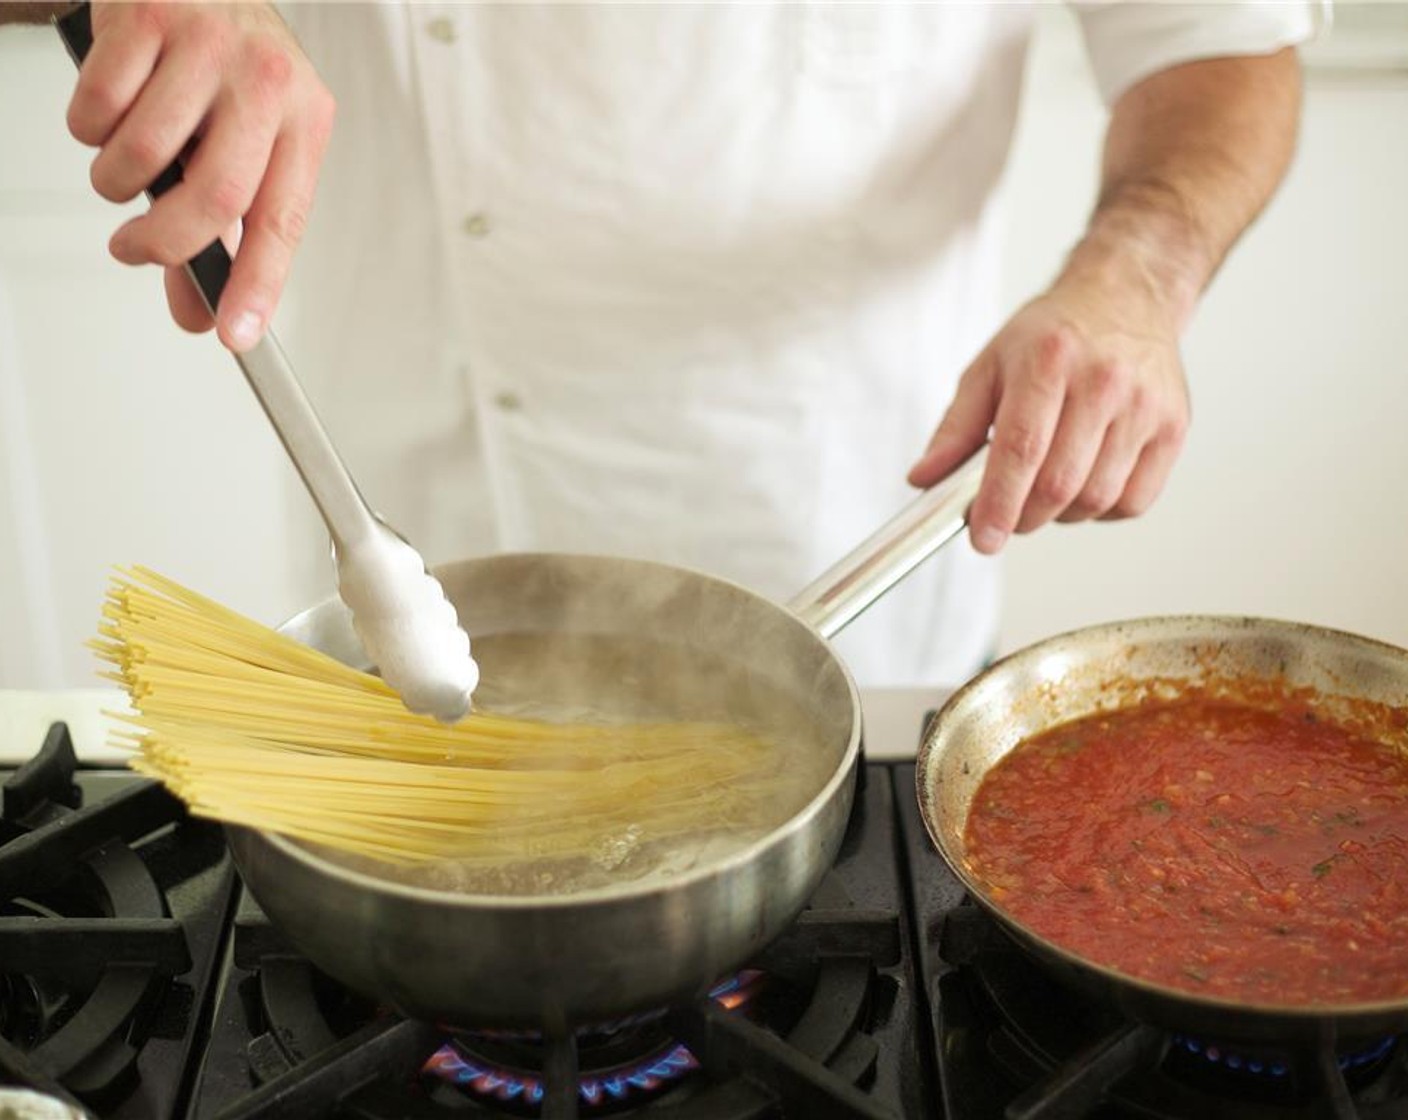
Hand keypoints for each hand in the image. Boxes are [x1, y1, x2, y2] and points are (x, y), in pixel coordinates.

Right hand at [66, 2, 334, 351]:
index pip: (283, 220)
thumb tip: (199, 312)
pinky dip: (88, 127)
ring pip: (143, 154)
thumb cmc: (223, 67)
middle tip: (133, 251)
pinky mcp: (148, 17)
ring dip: (115, 181)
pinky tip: (109, 110)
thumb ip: (220, 231)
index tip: (234, 334)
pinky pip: (98, 105)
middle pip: (214, 196)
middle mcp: (268, 83)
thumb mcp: (245, 143)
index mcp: (305, 121)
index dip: (257, 283)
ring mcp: (209, 46)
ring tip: (121, 166)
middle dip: (162, 245)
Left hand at [908, 273, 1190, 554]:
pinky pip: (1133, 501)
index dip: (999, 503)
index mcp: (1049, 361)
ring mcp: (1145, 406)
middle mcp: (1104, 382)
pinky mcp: (1173, 428)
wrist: (1126, 299)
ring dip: (1060, 515)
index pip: (1021, 449)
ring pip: (1097, 498)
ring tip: (1045, 491)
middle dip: (1024, 516)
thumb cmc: (1051, 337)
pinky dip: (1100, 511)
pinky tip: (1084, 484)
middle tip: (1007, 515)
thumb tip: (924, 479)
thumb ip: (955, 427)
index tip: (982, 540)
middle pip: (1060, 483)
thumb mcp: (990, 367)